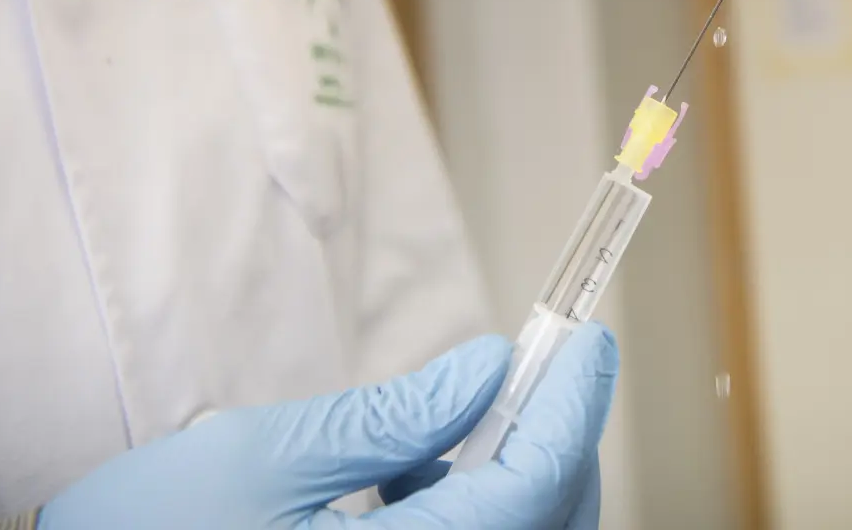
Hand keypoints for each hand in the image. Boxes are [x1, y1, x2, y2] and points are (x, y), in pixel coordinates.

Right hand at [37, 323, 618, 529]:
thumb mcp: (264, 458)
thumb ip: (391, 417)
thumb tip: (489, 367)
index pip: (531, 492)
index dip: (572, 409)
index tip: (588, 339)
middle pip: (546, 526)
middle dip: (560, 440)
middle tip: (549, 365)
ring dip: (522, 470)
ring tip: (477, 406)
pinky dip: (474, 506)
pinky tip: (419, 467)